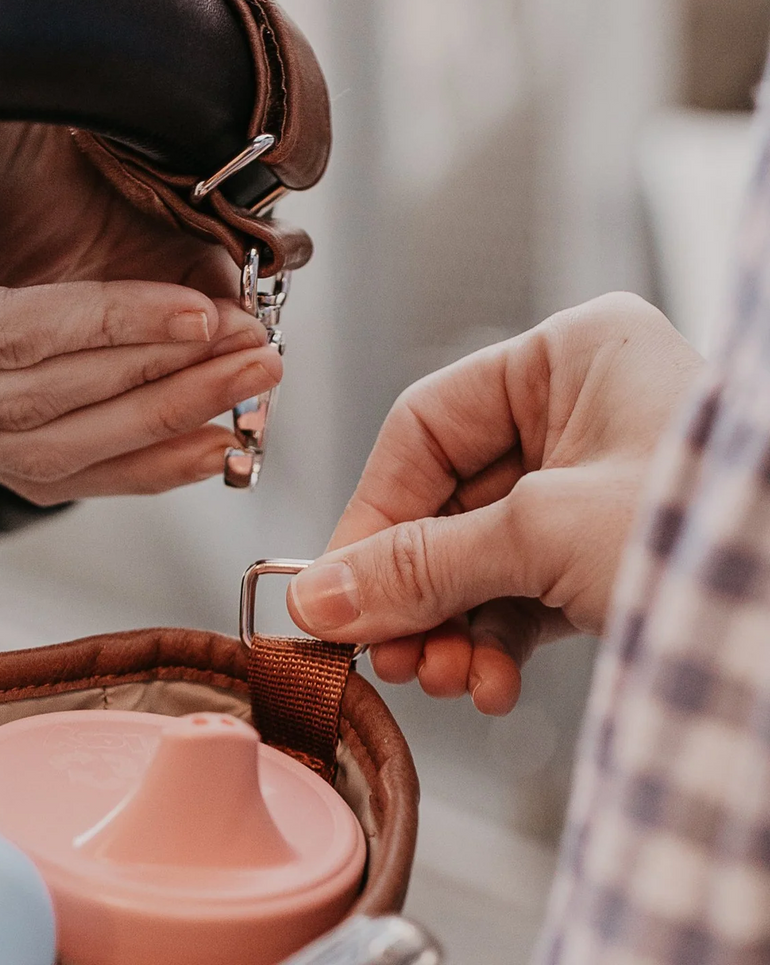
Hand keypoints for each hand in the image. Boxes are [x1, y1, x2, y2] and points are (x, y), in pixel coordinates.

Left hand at [0, 122, 280, 501]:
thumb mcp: (87, 243)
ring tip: (232, 343)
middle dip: (166, 414)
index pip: (32, 460)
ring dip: (152, 372)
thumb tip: (238, 361)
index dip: (142, 459)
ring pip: (27, 404)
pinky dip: (108, 324)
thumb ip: (149, 317)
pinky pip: (7, 339)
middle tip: (255, 379)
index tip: (228, 441)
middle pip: (36, 445)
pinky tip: (180, 311)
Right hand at [287, 293, 701, 713]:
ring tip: (446, 678)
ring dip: (452, 623)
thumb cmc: (719, 532)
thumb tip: (319, 597)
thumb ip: (425, 563)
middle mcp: (580, 410)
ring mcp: (596, 482)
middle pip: (449, 498)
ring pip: (481, 551)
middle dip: (417, 586)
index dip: (373, 512)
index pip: (427, 426)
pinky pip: (523, 588)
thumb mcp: (549, 537)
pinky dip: (496, 639)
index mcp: (570, 356)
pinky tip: (489, 681)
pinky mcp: (608, 550)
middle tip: (388, 651)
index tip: (335, 589)